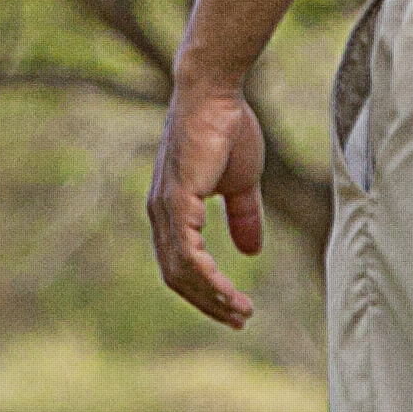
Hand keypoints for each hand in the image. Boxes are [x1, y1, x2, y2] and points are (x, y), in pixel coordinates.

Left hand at [149, 76, 271, 330]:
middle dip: (209, 303)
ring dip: (212, 297)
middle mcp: (161, 214)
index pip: (181, 264)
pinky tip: (230, 293)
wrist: (216, 93)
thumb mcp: (240, 183)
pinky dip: (209, 280)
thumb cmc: (227, 129)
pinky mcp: (176, 201)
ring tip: (241, 312)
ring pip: (182, 272)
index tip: (235, 308)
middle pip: (177, 277)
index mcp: (172, 210)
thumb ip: (243, 216)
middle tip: (240, 319)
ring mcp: (165, 209)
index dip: (206, 290)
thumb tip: (251, 251)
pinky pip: (188, 255)